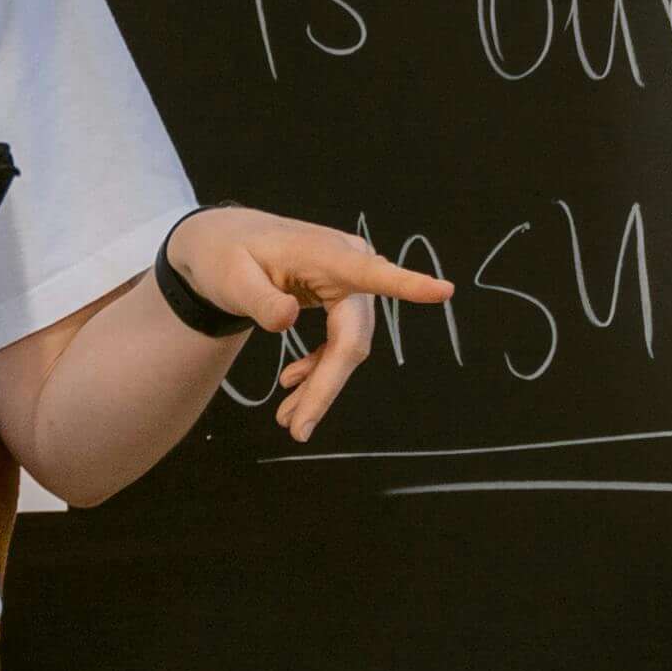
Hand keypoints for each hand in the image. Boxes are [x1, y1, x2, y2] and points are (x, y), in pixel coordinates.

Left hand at [164, 208, 452, 440]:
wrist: (227, 241)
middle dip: (328, 386)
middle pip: (353, 336)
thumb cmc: (227, 255)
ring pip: (349, 345)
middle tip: (296, 429)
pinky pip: (342, 341)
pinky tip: (293, 384)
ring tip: (287, 419)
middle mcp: (349, 264)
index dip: (408, 286)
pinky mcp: (345, 296)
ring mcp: (351, 281)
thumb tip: (288, 321)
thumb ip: (258, 301)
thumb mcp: (231, 279)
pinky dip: (321, 369)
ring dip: (322, 385)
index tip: (444, 291)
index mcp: (324, 254)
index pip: (371, 273)